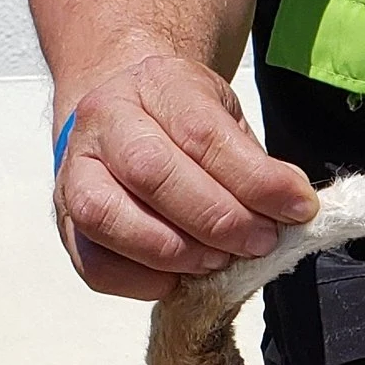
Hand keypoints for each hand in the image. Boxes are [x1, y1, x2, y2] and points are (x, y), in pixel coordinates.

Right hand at [52, 51, 318, 303]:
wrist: (123, 111)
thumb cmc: (182, 119)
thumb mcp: (225, 117)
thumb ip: (253, 162)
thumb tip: (293, 207)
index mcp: (154, 84)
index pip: (203, 134)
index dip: (255, 180)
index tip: (298, 208)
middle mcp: (104, 121)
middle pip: (152, 172)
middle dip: (216, 218)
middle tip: (259, 242)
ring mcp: (75, 171)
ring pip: (108, 216)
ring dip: (174, 251)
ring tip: (218, 261)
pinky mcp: (66, 221)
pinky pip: (94, 263)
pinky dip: (141, 280)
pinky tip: (179, 278)